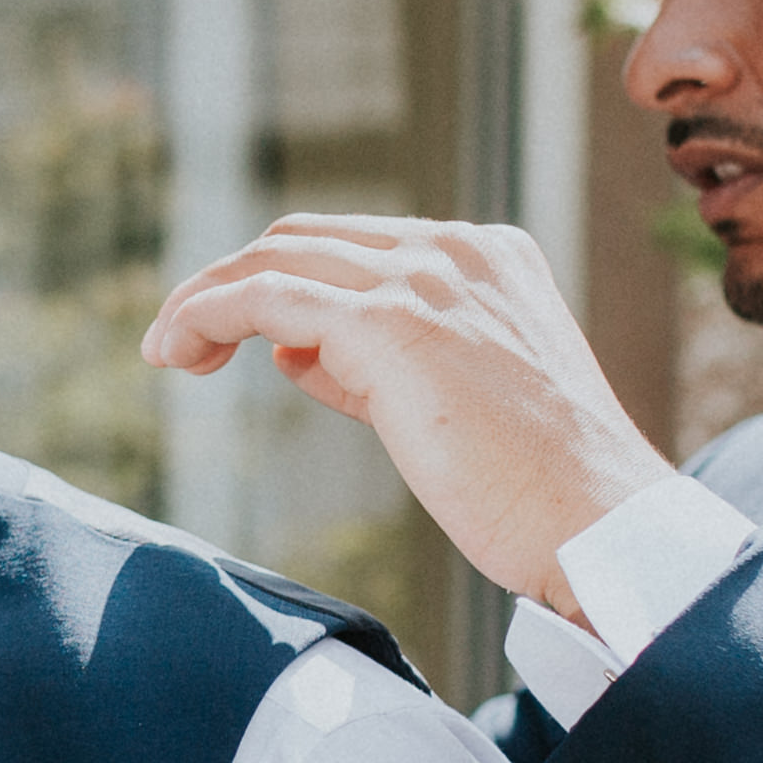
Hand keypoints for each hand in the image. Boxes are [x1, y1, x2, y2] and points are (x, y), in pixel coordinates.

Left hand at [140, 216, 673, 616]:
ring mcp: (427, 279)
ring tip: (167, 352)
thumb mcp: (460, 403)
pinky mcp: (391, 323)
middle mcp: (458, 249)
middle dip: (230, 283)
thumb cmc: (538, 490)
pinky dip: (210, 314)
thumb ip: (379, 366)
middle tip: (180, 343)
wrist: (595, 524)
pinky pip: (267, 297)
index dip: (285, 287)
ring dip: (205, 299)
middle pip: (305, 238)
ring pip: (277, 257)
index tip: (240, 343)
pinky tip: (179, 350)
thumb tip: (296, 355)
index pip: (356, 248)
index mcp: (489, 256)